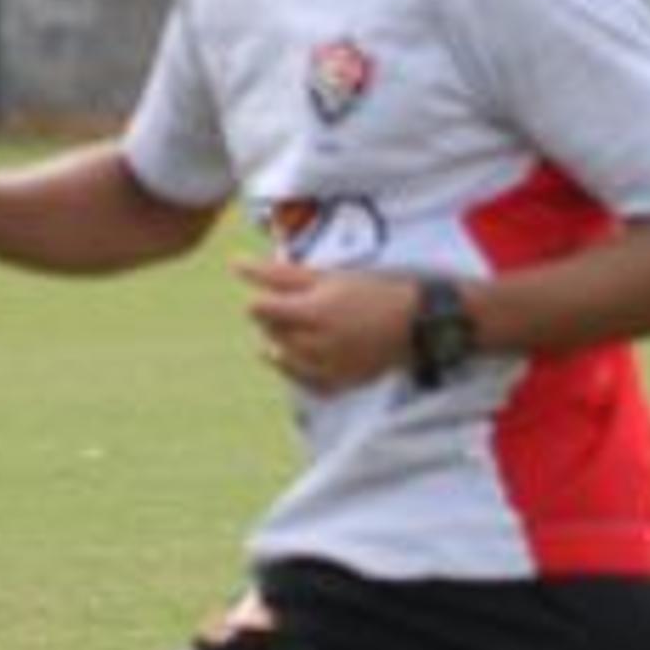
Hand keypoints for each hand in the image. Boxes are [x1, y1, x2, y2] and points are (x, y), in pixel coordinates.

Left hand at [234, 256, 413, 391]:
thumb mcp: (327, 276)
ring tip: (301, 327)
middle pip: (271, 333)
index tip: (277, 295)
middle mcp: (317, 345)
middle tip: (296, 307)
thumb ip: (279, 273)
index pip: (261, 311)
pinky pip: (303, 383)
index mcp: (314, 312)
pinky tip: (299, 356)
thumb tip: (234, 265)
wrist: (416, 323)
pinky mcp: (338, 384)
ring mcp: (327, 369)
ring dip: (281, 342)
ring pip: (283, 359)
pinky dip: (296, 369)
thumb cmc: (371, 290)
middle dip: (274, 320)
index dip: (263, 301)